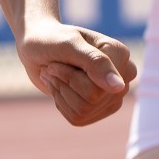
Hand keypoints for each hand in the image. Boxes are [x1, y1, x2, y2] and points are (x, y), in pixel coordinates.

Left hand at [19, 20, 135, 126]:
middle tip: (53, 66)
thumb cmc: (51, 40)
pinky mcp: (99, 108)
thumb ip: (95, 62)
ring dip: (60, 91)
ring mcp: (112, 95)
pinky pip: (78, 118)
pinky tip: (58, 86)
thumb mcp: (68, 45)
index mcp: (120, 55)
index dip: (70, 76)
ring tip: (54, 74)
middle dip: (64, 83)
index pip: (98, 86)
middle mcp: (122, 76)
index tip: (57, 60)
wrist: (36, 48)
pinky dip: (60, 103)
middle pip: (92, 99)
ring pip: (84, 110)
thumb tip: (119, 87)